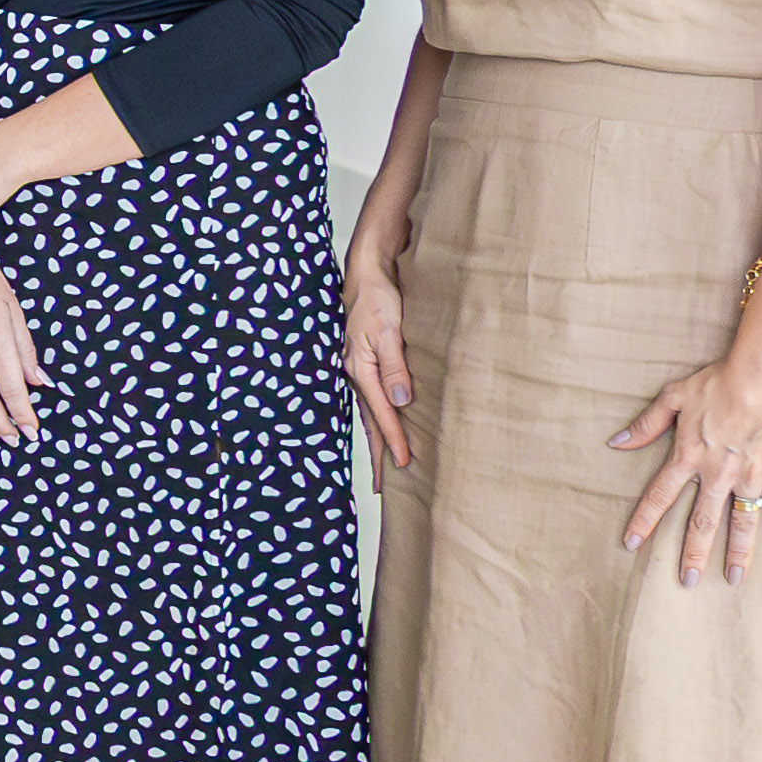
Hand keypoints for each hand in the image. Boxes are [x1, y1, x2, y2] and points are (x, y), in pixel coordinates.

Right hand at [339, 256, 415, 477]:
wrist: (368, 273)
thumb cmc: (379, 297)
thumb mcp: (390, 329)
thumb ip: (395, 365)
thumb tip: (403, 400)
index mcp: (360, 368)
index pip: (382, 412)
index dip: (394, 438)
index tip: (405, 463)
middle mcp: (356, 373)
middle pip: (369, 421)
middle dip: (377, 453)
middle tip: (382, 488)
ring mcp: (359, 370)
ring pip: (370, 413)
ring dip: (376, 440)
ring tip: (383, 467)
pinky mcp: (366, 364)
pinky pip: (372, 400)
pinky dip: (378, 420)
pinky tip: (383, 427)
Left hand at [617, 334, 761, 584]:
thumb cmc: (718, 382)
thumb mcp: (673, 397)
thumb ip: (645, 425)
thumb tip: (616, 442)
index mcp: (689, 457)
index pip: (659, 496)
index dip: (644, 521)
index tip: (631, 545)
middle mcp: (719, 473)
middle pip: (701, 521)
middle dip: (692, 553)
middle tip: (686, 581)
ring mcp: (753, 475)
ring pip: (743, 522)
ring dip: (737, 553)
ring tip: (732, 579)